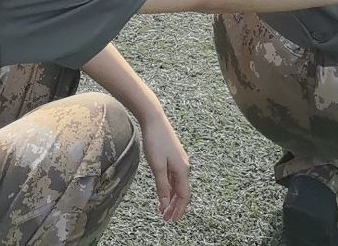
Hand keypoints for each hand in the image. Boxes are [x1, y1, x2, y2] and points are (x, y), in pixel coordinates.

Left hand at [141, 107, 191, 223]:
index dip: (178, 209)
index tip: (172, 220)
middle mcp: (184, 166)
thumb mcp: (157, 166)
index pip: (184, 196)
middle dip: (175, 206)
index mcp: (182, 170)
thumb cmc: (155, 140)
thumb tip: (165, 204)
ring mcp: (179, 160)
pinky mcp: (173, 155)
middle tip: (166, 218)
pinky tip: (162, 191)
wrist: (153, 118)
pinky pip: (173, 177)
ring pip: (177, 185)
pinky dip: (169, 187)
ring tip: (162, 208)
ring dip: (171, 197)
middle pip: (182, 192)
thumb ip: (162, 186)